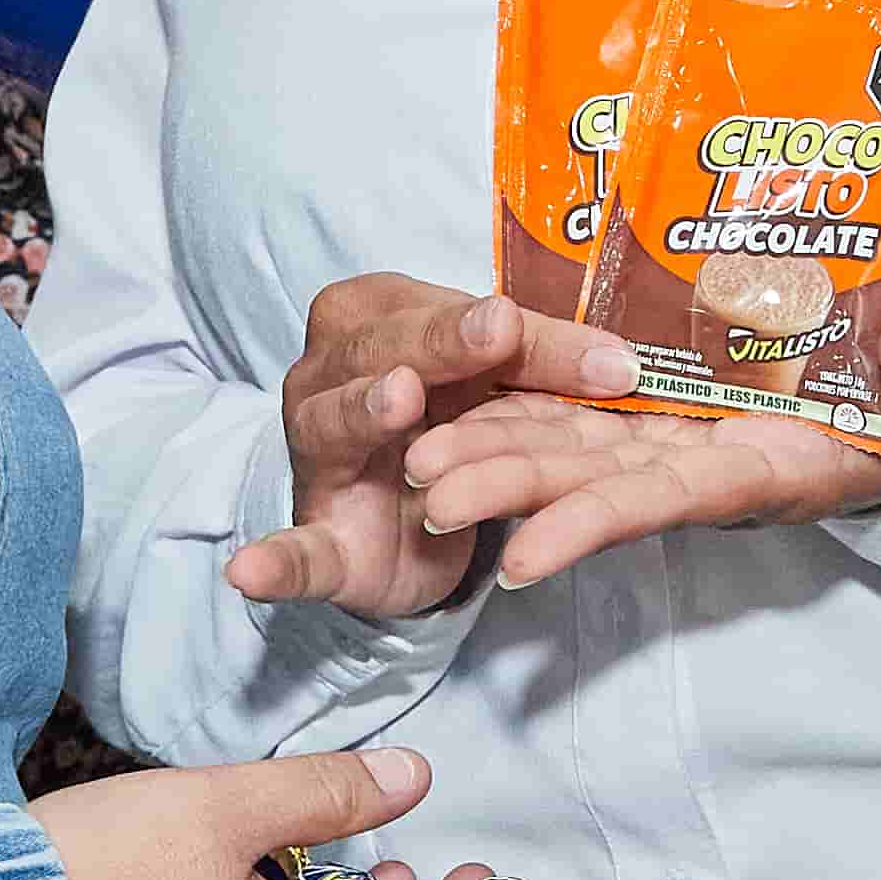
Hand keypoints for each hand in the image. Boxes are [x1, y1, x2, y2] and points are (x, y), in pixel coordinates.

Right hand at [227, 279, 633, 623]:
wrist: (402, 525)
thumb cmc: (452, 425)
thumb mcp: (499, 387)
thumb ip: (544, 366)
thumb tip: (629, 363)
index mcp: (378, 318)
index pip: (448, 307)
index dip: (525, 329)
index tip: (601, 352)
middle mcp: (331, 371)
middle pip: (388, 346)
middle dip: (446, 341)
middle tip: (498, 330)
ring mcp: (315, 452)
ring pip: (332, 423)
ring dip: (362, 410)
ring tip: (397, 400)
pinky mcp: (317, 537)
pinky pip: (291, 549)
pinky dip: (273, 562)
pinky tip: (251, 572)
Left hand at [391, 303, 880, 585]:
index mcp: (777, 471)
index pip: (675, 501)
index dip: (599, 525)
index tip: (525, 554)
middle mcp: (712, 465)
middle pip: (598, 483)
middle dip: (515, 488)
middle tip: (428, 494)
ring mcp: (684, 439)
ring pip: (575, 451)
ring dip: (495, 458)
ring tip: (414, 467)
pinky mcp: (666, 406)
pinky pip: (582, 413)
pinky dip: (520, 414)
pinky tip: (451, 413)